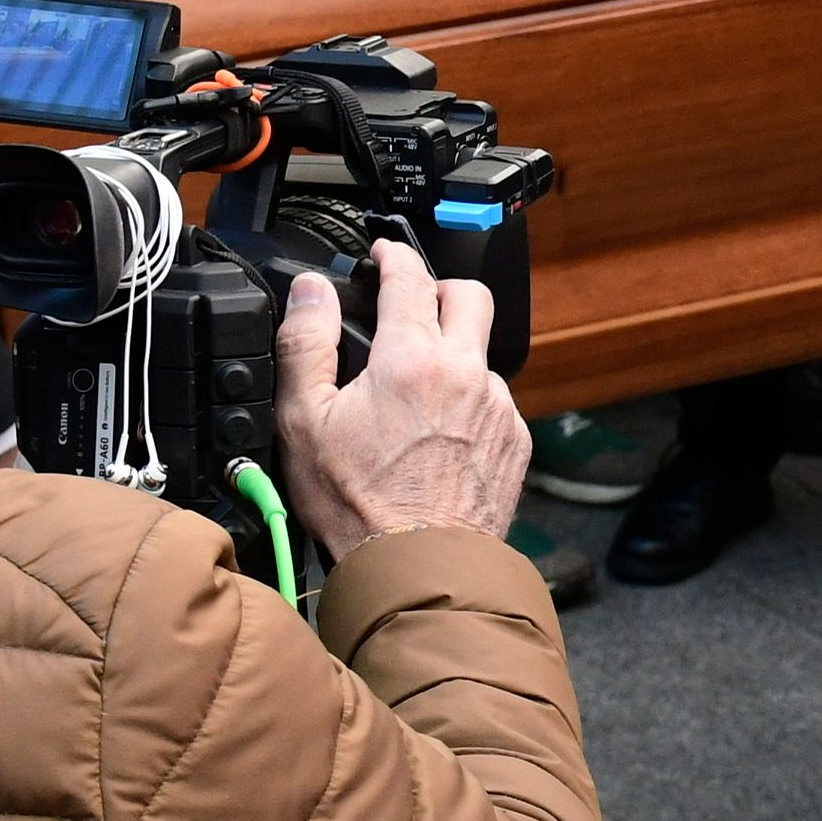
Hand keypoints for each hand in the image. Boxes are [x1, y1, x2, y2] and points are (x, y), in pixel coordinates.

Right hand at [274, 238, 531, 554]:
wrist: (418, 565)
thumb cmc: (359, 504)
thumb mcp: (305, 421)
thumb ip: (306, 345)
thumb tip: (310, 293)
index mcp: (411, 359)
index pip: (409, 277)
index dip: (393, 256)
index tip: (384, 255)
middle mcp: (465, 373)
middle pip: (470, 295)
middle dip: (441, 290)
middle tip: (414, 306)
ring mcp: (497, 407)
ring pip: (483, 354)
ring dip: (455, 355)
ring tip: (418, 391)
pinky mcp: (516, 441)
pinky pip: (496, 402)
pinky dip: (471, 403)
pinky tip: (441, 434)